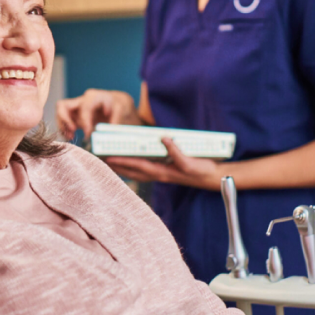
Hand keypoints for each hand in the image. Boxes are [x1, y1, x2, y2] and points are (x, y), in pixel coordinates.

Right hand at [56, 89, 139, 139]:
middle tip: (72, 132)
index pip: (83, 108)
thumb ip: (116, 118)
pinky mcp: (75, 115)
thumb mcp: (122, 108)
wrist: (116, 104)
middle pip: (63, 106)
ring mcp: (77, 108)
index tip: (88, 134)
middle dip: (64, 121)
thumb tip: (107, 130)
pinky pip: (63, 121)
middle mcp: (82, 100)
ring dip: (63, 126)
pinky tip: (71, 136)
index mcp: (93, 97)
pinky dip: (65, 129)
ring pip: (60, 114)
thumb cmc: (118, 104)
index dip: (85, 122)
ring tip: (71, 137)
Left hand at [106, 138, 222, 189]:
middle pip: (133, 172)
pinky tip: (133, 162)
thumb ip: (176, 150)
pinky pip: (145, 170)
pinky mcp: (166, 172)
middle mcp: (159, 174)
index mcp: (162, 172)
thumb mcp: (189, 160)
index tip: (108, 158)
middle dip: (118, 167)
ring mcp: (162, 174)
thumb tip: (163, 137)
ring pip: (138, 172)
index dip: (122, 162)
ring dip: (125, 168)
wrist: (211, 177)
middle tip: (103, 161)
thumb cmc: (201, 170)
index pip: (137, 166)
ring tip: (113, 162)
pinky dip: (136, 167)